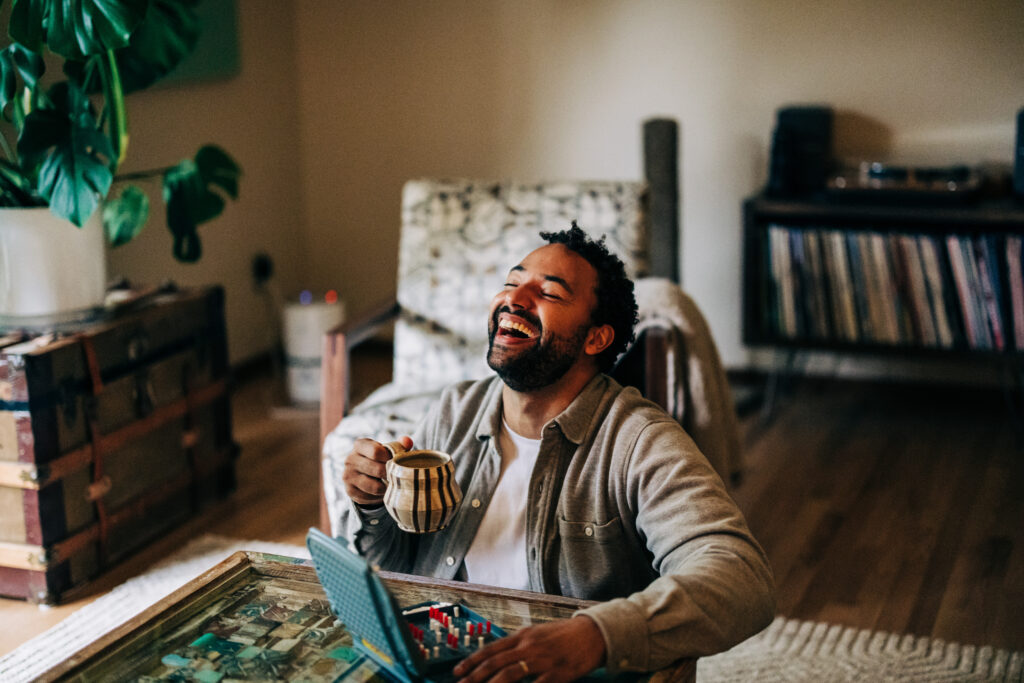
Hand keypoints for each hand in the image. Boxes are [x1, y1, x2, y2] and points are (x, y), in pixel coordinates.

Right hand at [341, 436, 412, 506]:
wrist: (362, 473)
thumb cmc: (378, 459)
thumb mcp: (386, 449)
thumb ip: (398, 445)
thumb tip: (408, 442)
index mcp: (359, 445)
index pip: (376, 452)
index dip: (389, 458)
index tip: (395, 461)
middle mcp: (350, 459)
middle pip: (377, 469)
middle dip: (390, 474)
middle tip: (397, 475)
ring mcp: (348, 475)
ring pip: (374, 486)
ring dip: (386, 487)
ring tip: (391, 484)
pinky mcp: (350, 490)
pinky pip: (369, 497)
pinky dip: (378, 496)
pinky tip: (382, 491)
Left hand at [454, 616, 605, 682]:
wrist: (592, 633)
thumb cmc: (564, 635)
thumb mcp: (537, 634)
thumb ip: (519, 645)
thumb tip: (498, 657)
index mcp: (523, 636)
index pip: (491, 648)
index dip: (472, 661)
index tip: (458, 671)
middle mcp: (529, 646)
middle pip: (496, 663)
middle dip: (475, 677)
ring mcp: (542, 660)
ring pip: (510, 674)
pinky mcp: (557, 673)